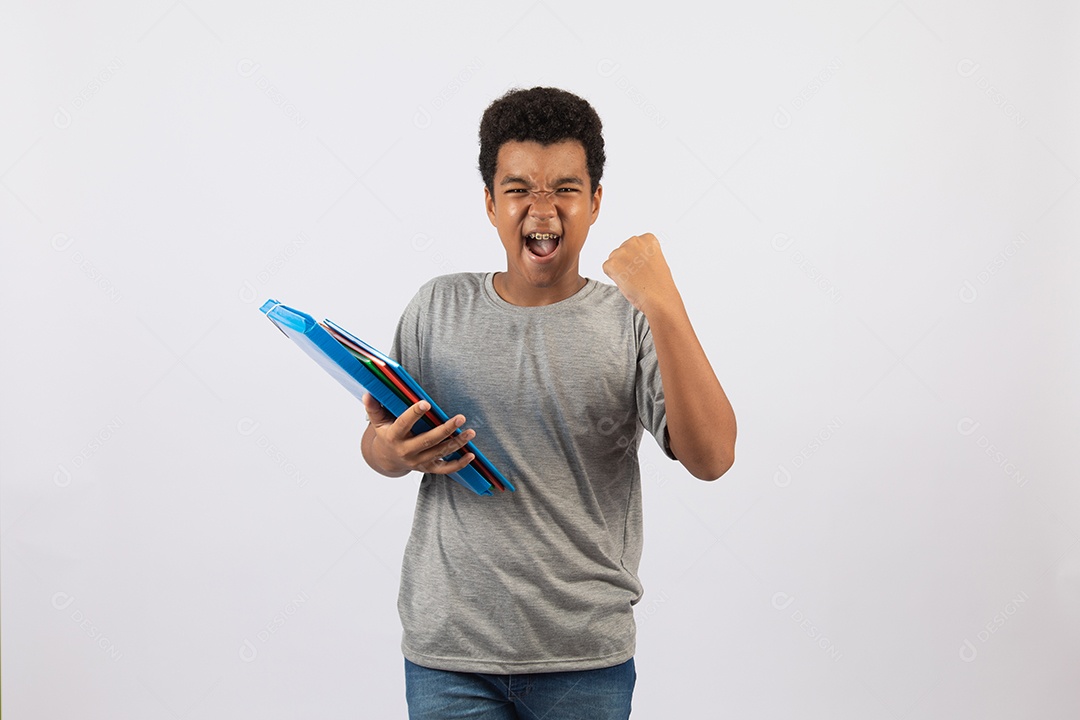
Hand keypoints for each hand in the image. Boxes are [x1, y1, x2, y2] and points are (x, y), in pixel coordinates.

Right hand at [361, 393, 475, 476]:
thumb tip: (368, 393)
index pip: (404, 424)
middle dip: (445, 430)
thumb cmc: (386, 435)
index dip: (414, 414)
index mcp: (394, 437)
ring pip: (440, 453)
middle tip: (460, 418)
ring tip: (470, 432)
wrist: (387, 460)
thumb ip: (374, 408)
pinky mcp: (428, 468)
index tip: (426, 403)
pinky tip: (471, 454)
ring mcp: (418, 462)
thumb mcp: (378, 422)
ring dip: (457, 443)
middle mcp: (407, 451)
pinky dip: (459, 464)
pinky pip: (446, 469)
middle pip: (428, 441)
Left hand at [602, 233, 676, 313]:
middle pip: (622, 251)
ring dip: (619, 270)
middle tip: (638, 276)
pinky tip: (626, 282)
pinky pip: (607, 268)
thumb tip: (630, 256)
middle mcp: (634, 241)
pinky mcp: (612, 263)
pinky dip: (613, 277)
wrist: (659, 298)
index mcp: (647, 239)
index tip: (646, 269)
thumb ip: (643, 253)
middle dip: (626, 263)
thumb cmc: (660, 284)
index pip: (634, 245)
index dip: (637, 260)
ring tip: (633, 280)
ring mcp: (622, 251)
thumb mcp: (656, 260)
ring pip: (613, 259)